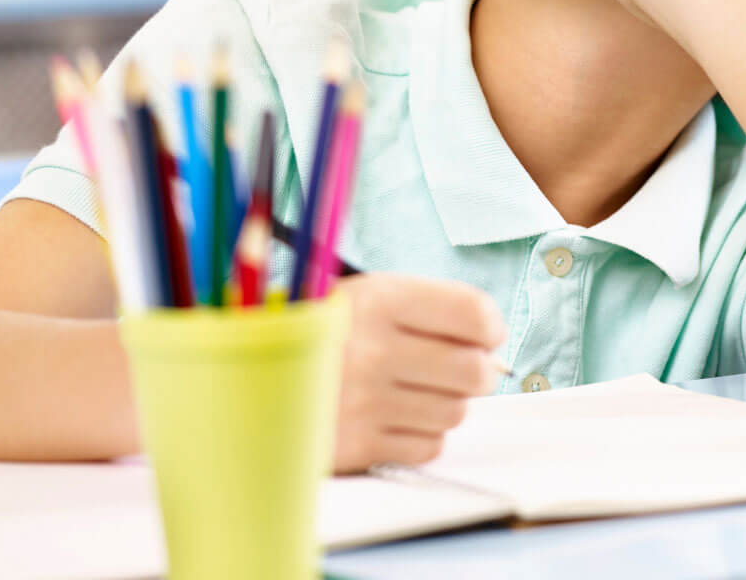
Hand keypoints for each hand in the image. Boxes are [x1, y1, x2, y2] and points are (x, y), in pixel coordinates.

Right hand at [329, 273, 506, 471]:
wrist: (252, 378)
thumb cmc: (327, 336)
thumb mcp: (367, 298)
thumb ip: (430, 311)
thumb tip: (492, 344)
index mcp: (378, 300)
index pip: (472, 313)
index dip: (490, 327)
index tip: (485, 335)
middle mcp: (372, 349)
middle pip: (473, 370)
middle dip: (476, 372)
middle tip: (457, 369)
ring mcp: (363, 402)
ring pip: (455, 411)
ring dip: (446, 404)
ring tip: (413, 390)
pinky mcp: (356, 446)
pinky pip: (428, 446)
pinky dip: (422, 436)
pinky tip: (396, 417)